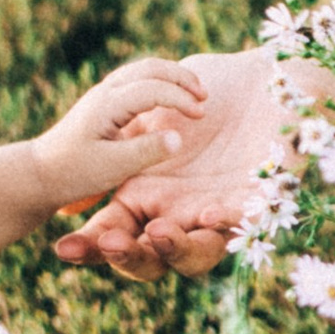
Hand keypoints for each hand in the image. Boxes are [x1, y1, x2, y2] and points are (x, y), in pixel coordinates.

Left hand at [27, 58, 207, 216]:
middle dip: (181, 77)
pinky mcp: (105, 102)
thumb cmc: (73, 172)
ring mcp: (104, 94)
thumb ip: (147, 151)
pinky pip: (137, 79)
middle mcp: (106, 92)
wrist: (40, 172)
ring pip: (143, 69)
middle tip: (204, 96)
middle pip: (150, 68)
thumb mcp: (112, 167)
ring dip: (172, 76)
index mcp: (108, 104)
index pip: (152, 88)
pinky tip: (171, 96)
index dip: (180, 98)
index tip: (201, 115)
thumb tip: (179, 137)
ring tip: (195, 92)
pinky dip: (160, 81)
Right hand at [54, 49, 284, 285]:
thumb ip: (121, 141)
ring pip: (194, 257)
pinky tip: (206, 213)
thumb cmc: (212, 90)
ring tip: (159, 231)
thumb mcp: (154, 110)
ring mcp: (218, 215)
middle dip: (126, 257)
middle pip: (149, 258)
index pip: (115, 233)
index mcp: (149, 194)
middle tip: (110, 242)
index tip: (63, 246)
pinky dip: (223, 225)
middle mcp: (180, 213)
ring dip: (173, 250)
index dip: (90, 247)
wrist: (270, 75)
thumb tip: (74, 193)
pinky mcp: (259, 207)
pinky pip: (241, 229)